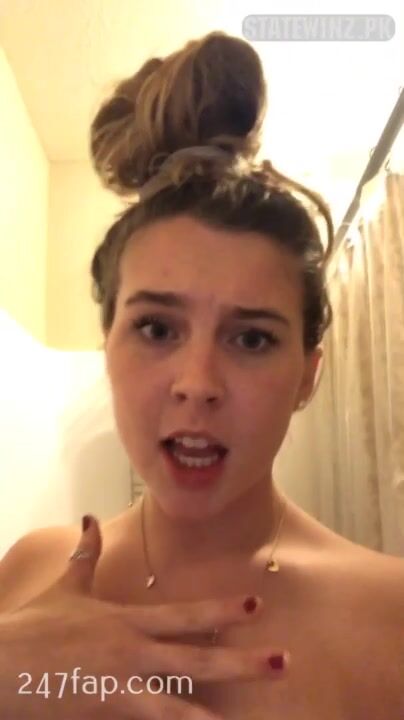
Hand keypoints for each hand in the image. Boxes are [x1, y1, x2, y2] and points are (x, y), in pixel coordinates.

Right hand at [0, 515, 288, 718]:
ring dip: (216, 718)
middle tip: (284, 662)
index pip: (185, 615)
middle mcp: (132, 654)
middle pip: (197, 661)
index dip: (222, 610)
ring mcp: (120, 689)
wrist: (0, 666)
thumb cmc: (34, 628)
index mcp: (127, 622)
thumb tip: (88, 519)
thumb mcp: (64, 589)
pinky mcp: (105, 715)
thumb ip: (85, 554)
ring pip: (179, 709)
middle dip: (242, 663)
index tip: (257, 605)